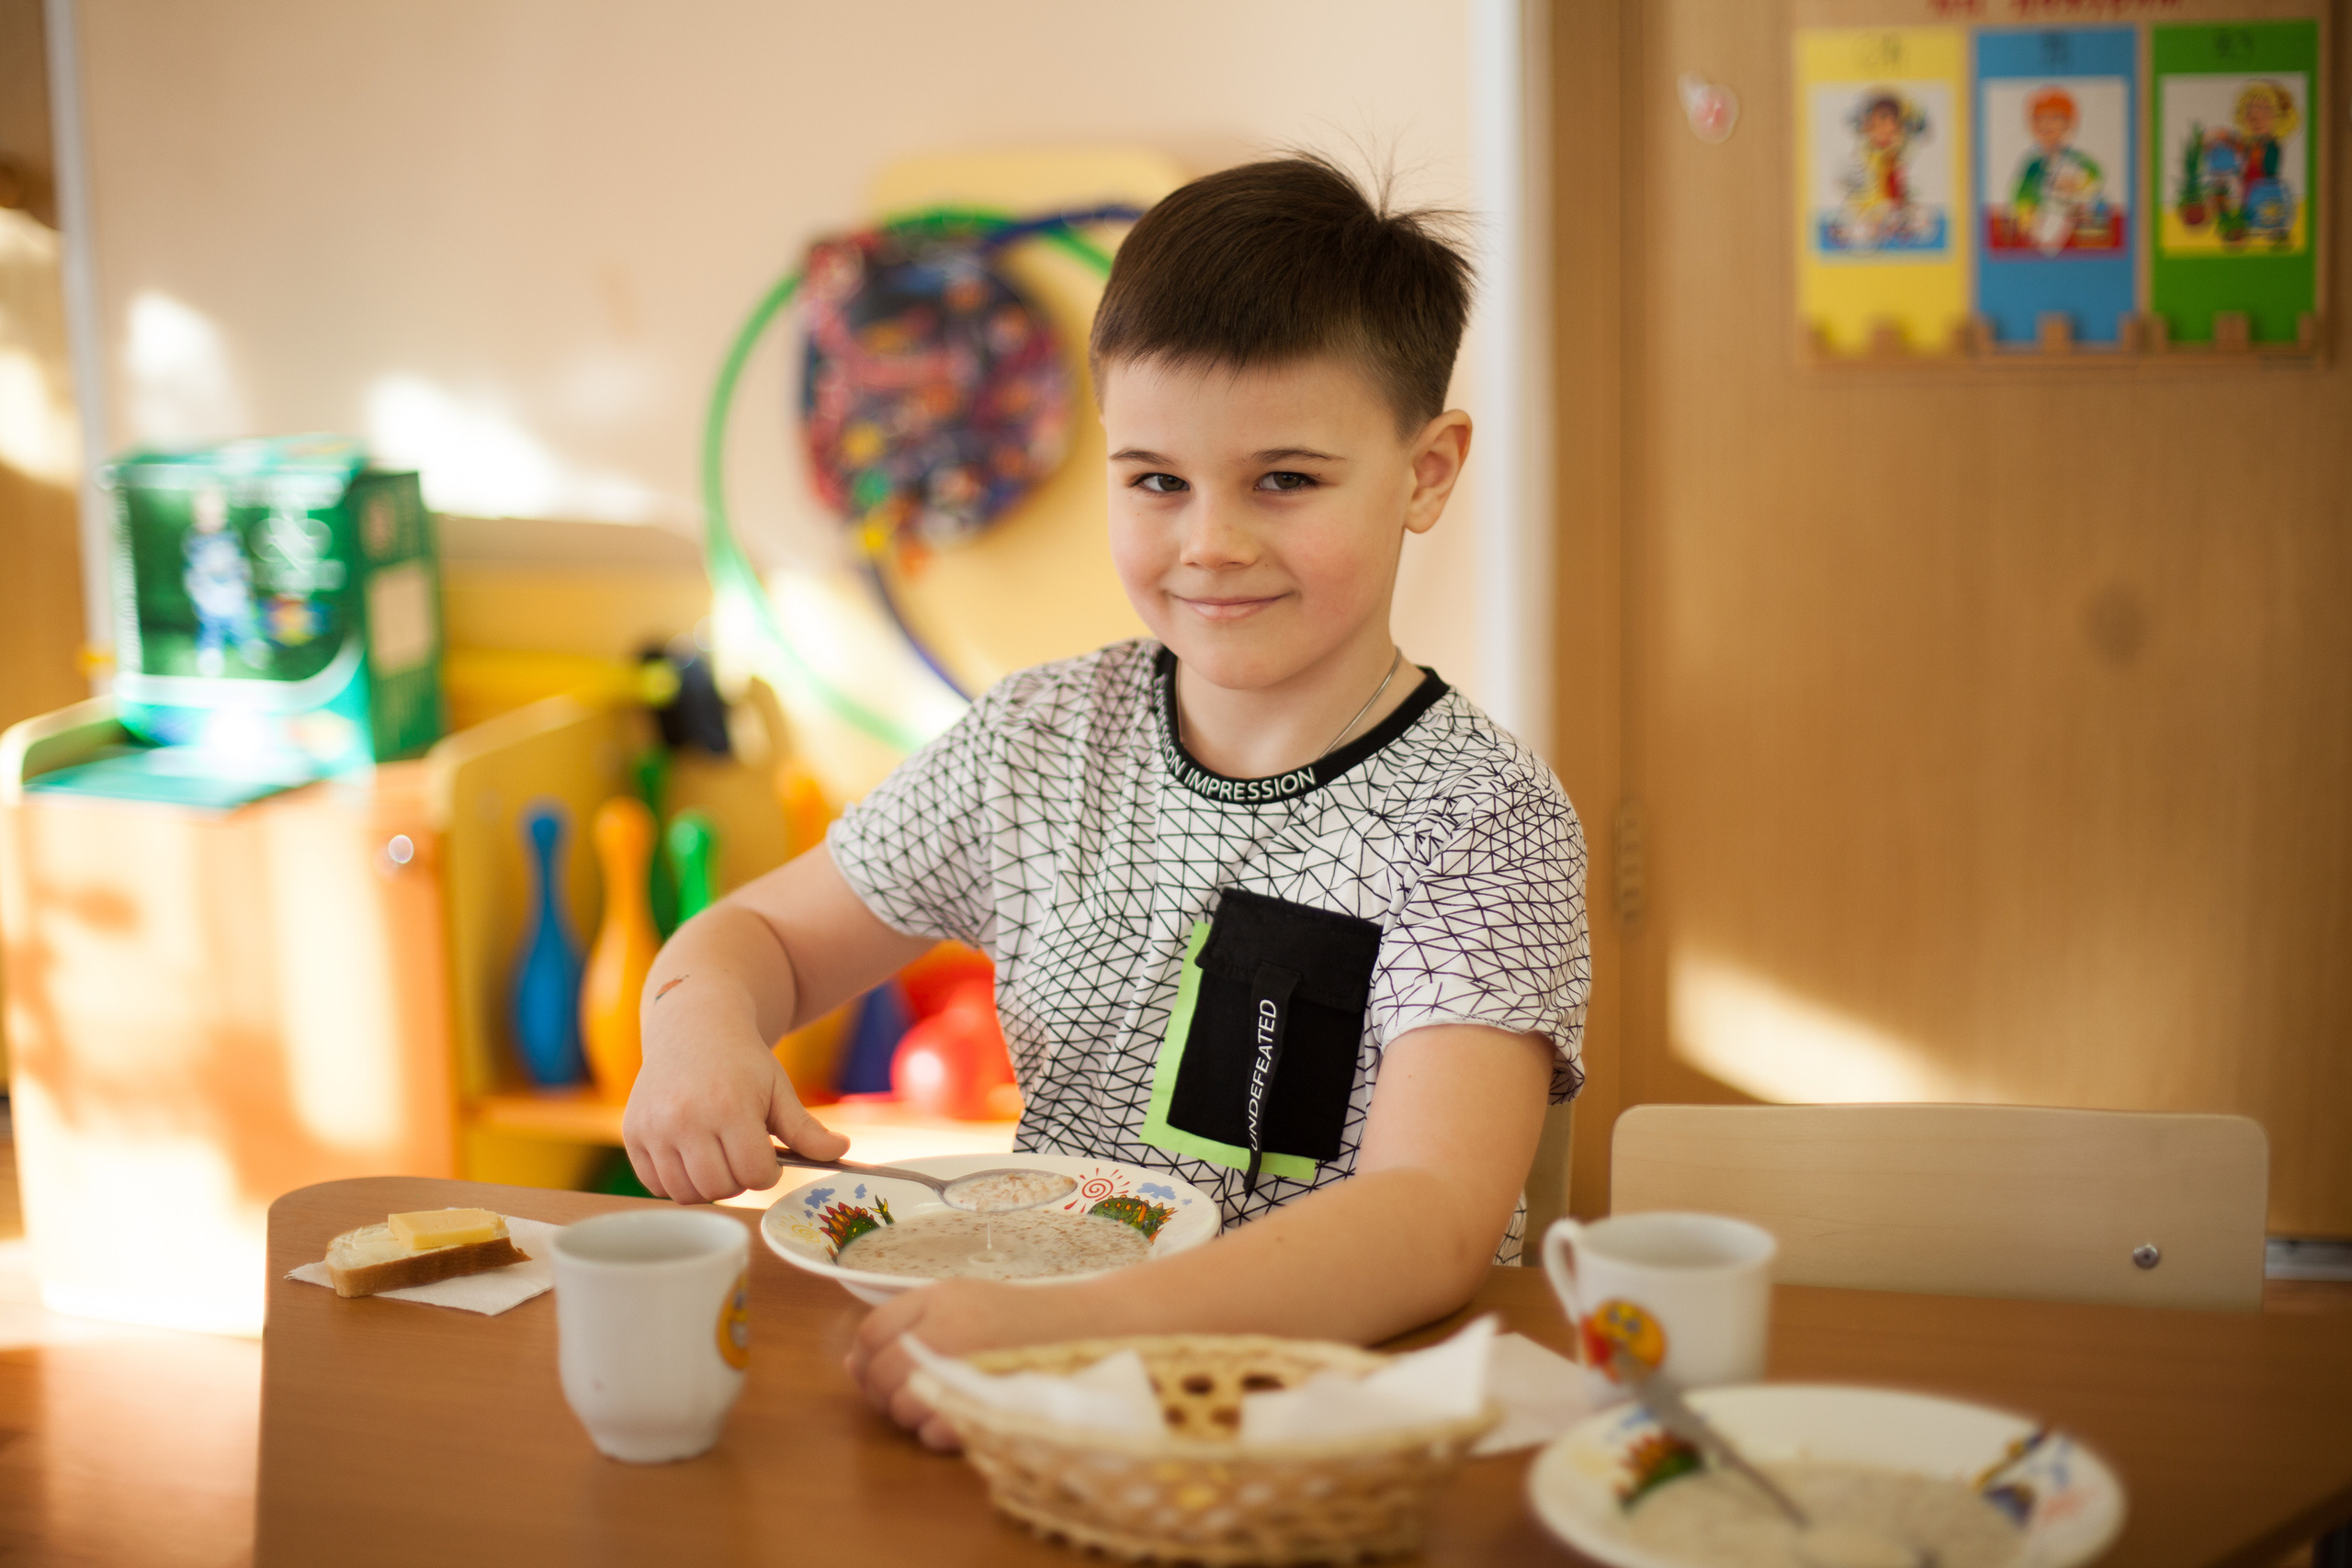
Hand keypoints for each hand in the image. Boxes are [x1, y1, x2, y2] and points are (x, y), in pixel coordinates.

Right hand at [622, 996, 848, 1203]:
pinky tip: (690, 1155)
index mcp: (729, 1105)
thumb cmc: (743, 1061)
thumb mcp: (779, 1089)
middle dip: (739, 1179)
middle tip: (741, 1153)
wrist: (692, 1025)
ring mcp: (653, 1127)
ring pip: (686, 1193)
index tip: (767, 1154)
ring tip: (717, 1154)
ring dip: (708, 1184)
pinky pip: (655, 1184)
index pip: (754, 1174)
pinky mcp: (632, 1134)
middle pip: (720, 1187)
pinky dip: (676, 1181)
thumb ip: (807, 1129)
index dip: (767, 1171)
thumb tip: (844, 1153)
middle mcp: (685, 1118)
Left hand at [846, 1278, 1106, 1450]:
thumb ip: (907, 1324)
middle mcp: (950, 1323)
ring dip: (908, 1416)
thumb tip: (853, 1363)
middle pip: (884, 1370)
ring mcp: (970, 1360)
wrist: (1088, 1324)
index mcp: (939, 1296)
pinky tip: (950, 1424)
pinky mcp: (990, 1396)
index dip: (867, 1361)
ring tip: (931, 1409)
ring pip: (905, 1403)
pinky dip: (936, 1433)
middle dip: (883, 1395)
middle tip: (903, 1400)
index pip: (873, 1331)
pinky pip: (939, 1426)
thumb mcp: (961, 1302)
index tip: (879, 1375)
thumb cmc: (1019, 1316)